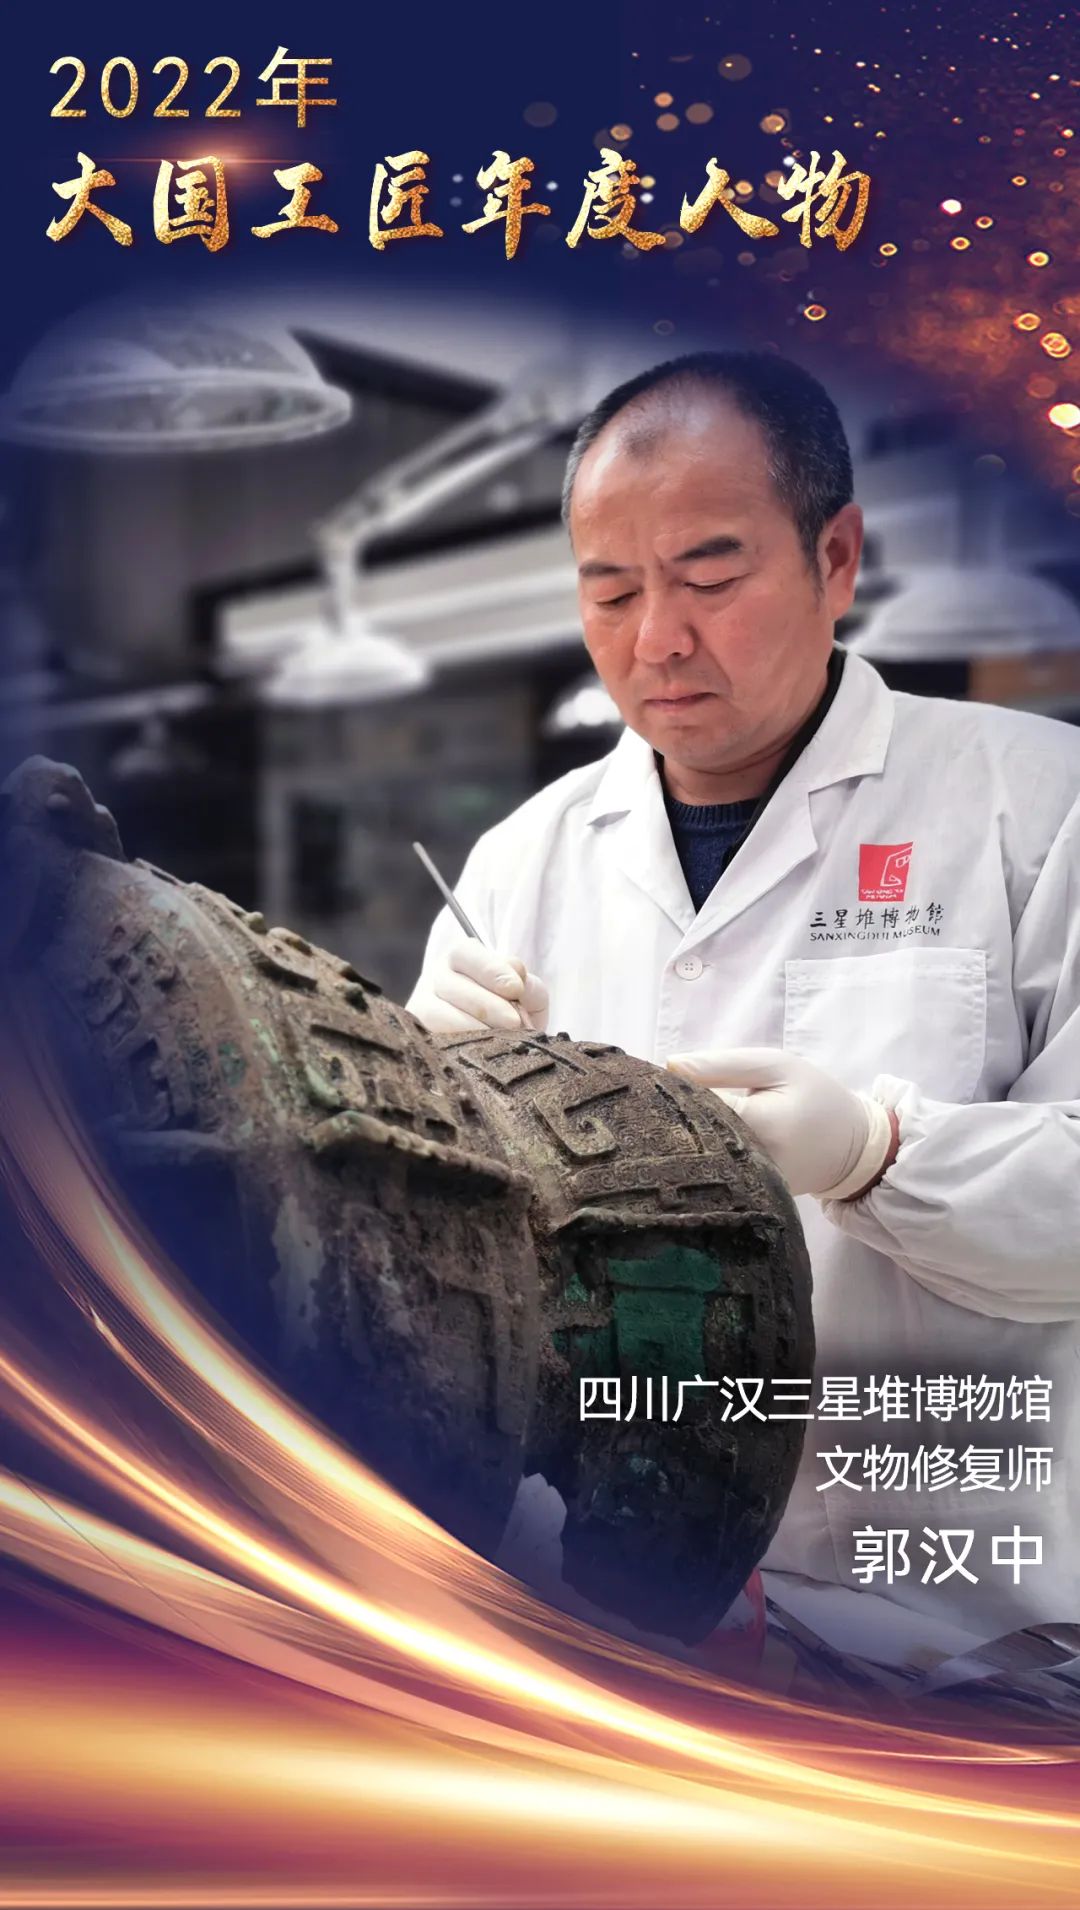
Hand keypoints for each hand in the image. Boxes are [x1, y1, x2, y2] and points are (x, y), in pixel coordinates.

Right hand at [407, 939, 549, 1035]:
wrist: (501, 1047)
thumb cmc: (514, 1013)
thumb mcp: (528, 996)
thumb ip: (529, 985)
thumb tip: (518, 977)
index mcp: (461, 958)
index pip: (466, 953)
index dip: (490, 969)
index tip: (515, 989)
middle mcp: (436, 978)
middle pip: (452, 985)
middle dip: (488, 1006)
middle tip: (515, 1023)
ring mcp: (421, 1007)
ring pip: (437, 1014)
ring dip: (472, 1028)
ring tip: (501, 1040)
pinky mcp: (419, 1037)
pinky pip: (432, 1041)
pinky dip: (458, 1047)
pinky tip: (480, 1052)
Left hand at [665, 1046, 897, 1199]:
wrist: (852, 1150)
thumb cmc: (815, 1098)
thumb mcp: (776, 1066)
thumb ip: (721, 1065)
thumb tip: (668, 1064)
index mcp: (759, 1124)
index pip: (695, 1108)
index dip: (670, 1094)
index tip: (650, 1080)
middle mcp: (749, 1163)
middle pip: (688, 1140)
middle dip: (667, 1119)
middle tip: (648, 1101)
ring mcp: (747, 1186)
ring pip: (695, 1160)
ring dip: (679, 1139)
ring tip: (666, 1120)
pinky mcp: (745, 1197)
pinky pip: (709, 1173)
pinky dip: (696, 1156)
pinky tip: (689, 1141)